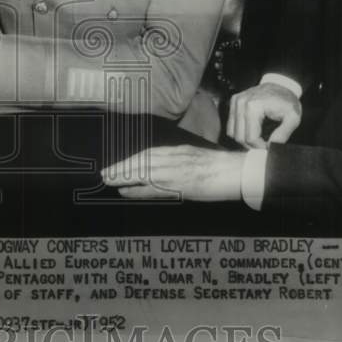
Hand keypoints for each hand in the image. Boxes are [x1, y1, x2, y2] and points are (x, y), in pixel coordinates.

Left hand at [101, 146, 245, 201]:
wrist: (237, 171)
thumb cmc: (219, 167)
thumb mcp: (194, 157)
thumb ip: (177, 160)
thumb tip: (162, 165)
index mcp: (177, 151)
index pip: (147, 154)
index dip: (130, 159)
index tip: (116, 164)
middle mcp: (173, 158)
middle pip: (141, 161)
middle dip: (121, 167)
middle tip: (104, 173)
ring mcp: (176, 172)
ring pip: (143, 172)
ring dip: (123, 176)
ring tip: (108, 180)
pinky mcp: (180, 186)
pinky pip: (154, 188)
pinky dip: (137, 189)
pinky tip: (124, 191)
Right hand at [227, 83, 300, 148]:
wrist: (281, 85)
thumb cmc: (287, 100)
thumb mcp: (293, 118)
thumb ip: (282, 135)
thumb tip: (270, 148)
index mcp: (254, 106)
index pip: (250, 138)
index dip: (260, 147)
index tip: (269, 146)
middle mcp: (241, 103)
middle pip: (239, 137)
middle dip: (252, 145)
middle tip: (264, 145)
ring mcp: (236, 102)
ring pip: (232, 133)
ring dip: (244, 139)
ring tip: (258, 139)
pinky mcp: (233, 102)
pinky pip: (230, 125)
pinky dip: (239, 132)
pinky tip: (251, 131)